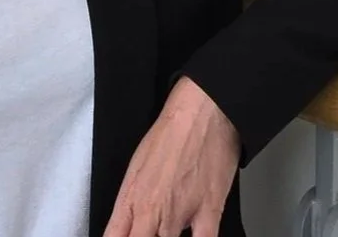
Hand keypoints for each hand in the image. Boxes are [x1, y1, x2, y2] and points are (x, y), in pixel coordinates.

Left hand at [103, 76, 239, 236]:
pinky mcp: (209, 212)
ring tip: (171, 227)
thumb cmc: (171, 132)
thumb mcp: (137, 166)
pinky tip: (195, 235)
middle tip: (150, 230)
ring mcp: (180, 214)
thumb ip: (131, 203)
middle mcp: (151, 211)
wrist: (202, 112)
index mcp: (130, 198)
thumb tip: (128, 227)